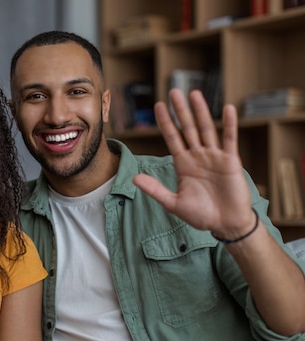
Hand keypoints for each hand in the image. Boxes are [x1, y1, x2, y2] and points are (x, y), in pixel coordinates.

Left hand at [133, 89, 255, 237]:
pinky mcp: (231, 161)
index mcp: (183, 164)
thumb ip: (155, 189)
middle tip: (174, 91)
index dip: (165, 122)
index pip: (172, 138)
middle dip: (181, 110)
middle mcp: (198, 156)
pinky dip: (229, 125)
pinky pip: (229, 140)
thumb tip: (134, 178)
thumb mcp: (174, 203)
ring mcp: (215, 157)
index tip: (158, 106)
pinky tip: (227, 109)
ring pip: (206, 129)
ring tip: (194, 93)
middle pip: (187, 128)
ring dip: (200, 111)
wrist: (225, 224)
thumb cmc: (201, 215)